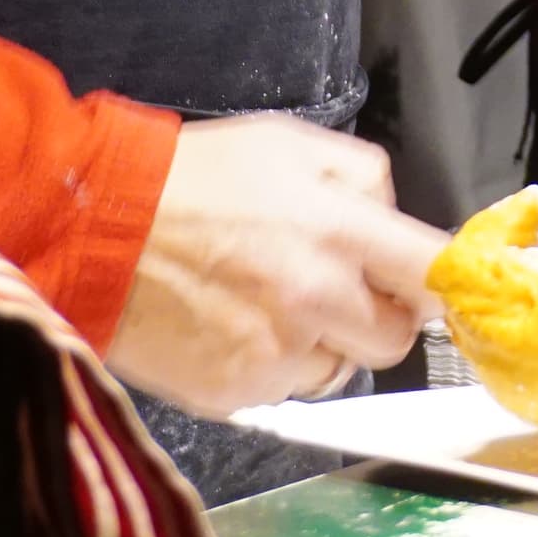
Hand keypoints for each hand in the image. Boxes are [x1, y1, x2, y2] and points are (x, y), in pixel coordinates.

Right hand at [107, 114, 442, 417]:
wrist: (94, 230)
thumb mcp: (288, 143)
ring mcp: (274, 352)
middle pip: (397, 337)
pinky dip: (272, 365)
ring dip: (323, 343)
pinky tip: (234, 325)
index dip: (443, 280)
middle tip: (344, 290)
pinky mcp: (235, 392)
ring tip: (271, 302)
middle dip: (380, 315)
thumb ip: (359, 176)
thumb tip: (391, 215)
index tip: (439, 284)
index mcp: (336, 230)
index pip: (429, 271)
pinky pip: (284, 389)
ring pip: (340, 369)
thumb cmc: (191, 180)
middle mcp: (313, 298)